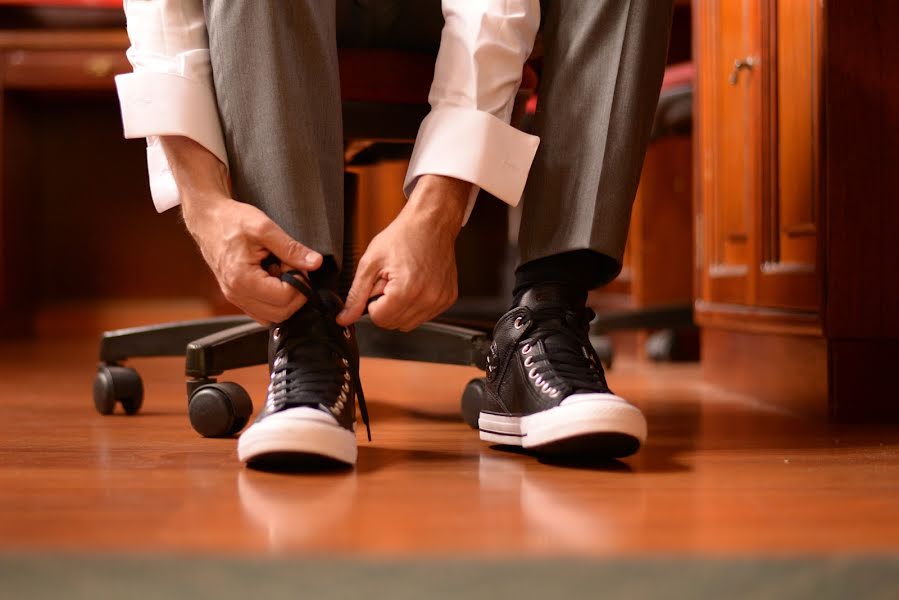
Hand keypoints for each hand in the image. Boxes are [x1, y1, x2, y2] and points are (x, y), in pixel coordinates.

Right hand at [185, 199, 321, 324]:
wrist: (208, 220)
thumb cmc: (230, 220)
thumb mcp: (264, 228)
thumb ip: (291, 248)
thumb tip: (315, 263)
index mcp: (242, 279)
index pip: (284, 298)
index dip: (299, 283)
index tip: (295, 264)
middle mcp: (237, 294)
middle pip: (281, 313)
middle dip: (295, 293)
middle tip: (291, 268)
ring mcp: (235, 298)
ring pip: (273, 316)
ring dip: (285, 298)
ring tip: (280, 271)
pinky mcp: (237, 296)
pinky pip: (263, 311)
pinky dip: (274, 300)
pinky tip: (272, 278)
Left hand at [337, 175, 472, 330]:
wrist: (431, 222)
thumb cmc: (403, 236)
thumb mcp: (370, 263)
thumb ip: (356, 295)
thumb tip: (344, 318)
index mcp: (406, 291)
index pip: (379, 320)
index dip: (373, 304)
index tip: (378, 286)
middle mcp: (427, 299)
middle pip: (394, 324)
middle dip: (387, 306)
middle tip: (391, 281)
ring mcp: (440, 300)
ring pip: (409, 323)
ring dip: (401, 308)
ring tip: (404, 282)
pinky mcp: (448, 299)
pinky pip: (425, 315)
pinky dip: (416, 304)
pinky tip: (416, 283)